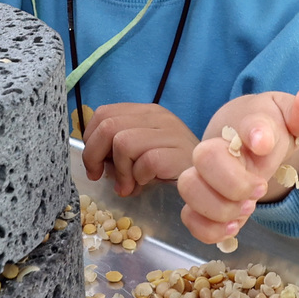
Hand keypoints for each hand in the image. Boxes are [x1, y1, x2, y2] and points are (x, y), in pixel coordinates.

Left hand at [80, 102, 197, 196]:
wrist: (208, 180)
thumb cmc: (170, 169)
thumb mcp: (140, 152)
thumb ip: (117, 148)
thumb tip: (93, 161)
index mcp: (145, 112)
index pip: (103, 113)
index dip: (90, 140)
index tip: (94, 163)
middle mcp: (158, 116)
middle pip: (108, 125)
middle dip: (95, 155)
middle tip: (100, 176)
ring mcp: (170, 132)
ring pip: (123, 142)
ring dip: (120, 171)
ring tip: (129, 185)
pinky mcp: (178, 152)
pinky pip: (145, 162)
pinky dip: (139, 177)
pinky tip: (147, 184)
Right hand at [176, 88, 298, 245]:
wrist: (248, 137)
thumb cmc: (269, 127)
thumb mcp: (292, 118)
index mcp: (248, 123)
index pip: (249, 122)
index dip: (256, 132)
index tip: (264, 144)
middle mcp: (219, 146)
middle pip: (205, 157)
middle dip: (233, 182)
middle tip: (259, 189)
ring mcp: (205, 173)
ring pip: (189, 187)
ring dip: (218, 207)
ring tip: (246, 210)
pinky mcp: (202, 200)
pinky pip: (189, 215)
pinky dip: (207, 228)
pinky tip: (232, 228)